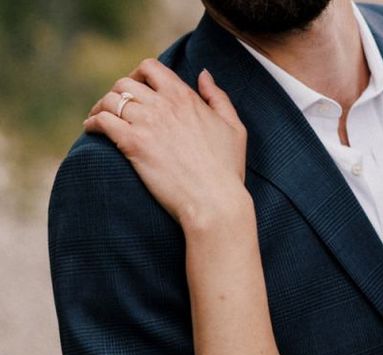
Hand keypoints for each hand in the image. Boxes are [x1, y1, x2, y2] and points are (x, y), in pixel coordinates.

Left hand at [84, 59, 248, 230]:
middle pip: (125, 83)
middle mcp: (163, 104)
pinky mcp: (133, 144)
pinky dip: (93, 123)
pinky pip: (102, 122)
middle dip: (118, 92)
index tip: (137, 88)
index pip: (151, 68)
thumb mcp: (234, 128)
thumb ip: (218, 97)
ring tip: (100, 118)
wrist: (215, 202)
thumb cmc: (228, 171)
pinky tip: (92, 130)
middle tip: (117, 108)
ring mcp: (147, 123)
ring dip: (102, 107)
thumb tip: (203, 74)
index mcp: (185, 97)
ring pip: (111, 100)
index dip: (139, 74)